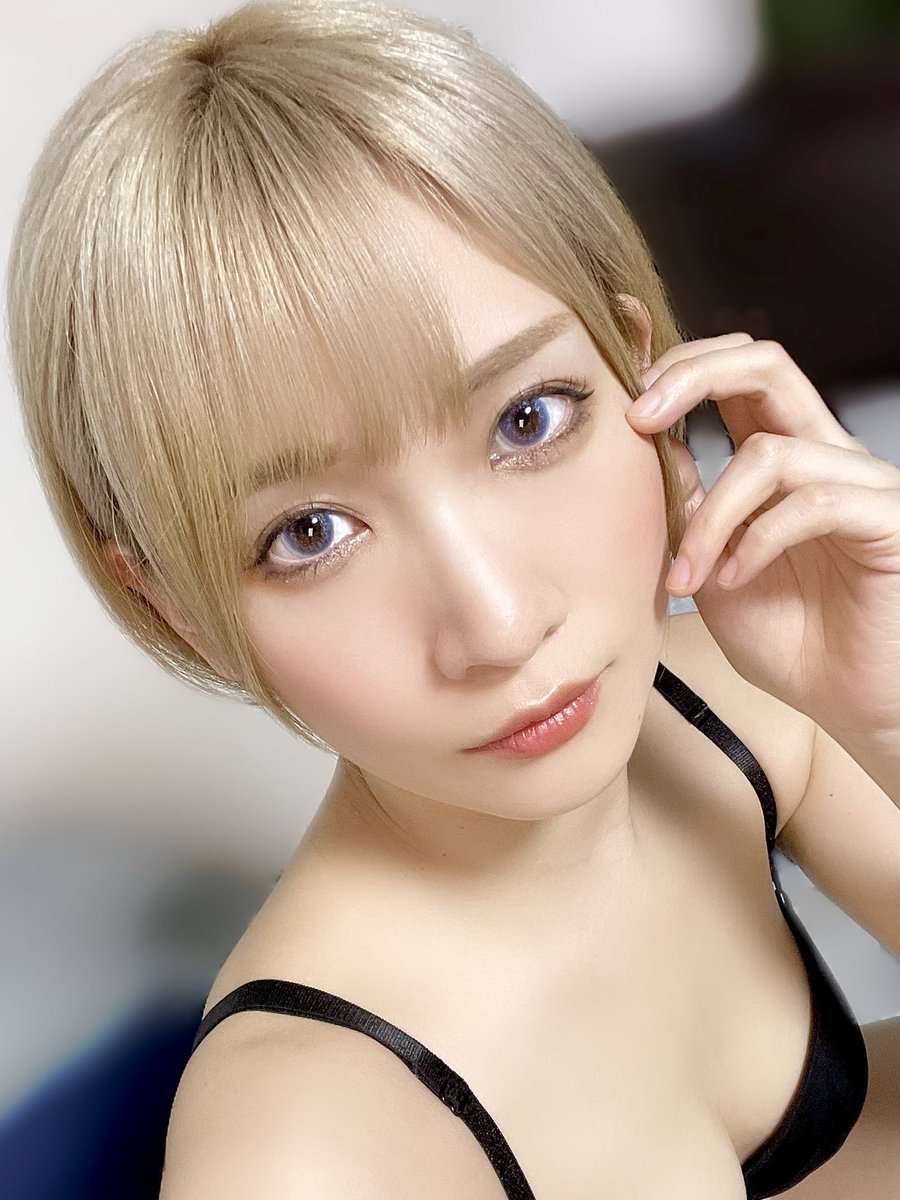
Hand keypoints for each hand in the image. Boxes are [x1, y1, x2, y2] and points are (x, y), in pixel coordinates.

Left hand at [627, 333, 899, 741]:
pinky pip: (816, 503)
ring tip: (688, 575)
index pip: (737, 375)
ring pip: (770, 453)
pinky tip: (735, 580)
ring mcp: (860, 483)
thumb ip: (688, 508)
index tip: (624, 399)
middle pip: (767, 365)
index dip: (681, 367)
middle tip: (637, 419)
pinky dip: (758, 541)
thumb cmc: (789, 638)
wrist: (850, 702)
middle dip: (693, 376)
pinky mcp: (888, 520)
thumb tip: (650, 447)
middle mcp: (824, 455)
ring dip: (711, 516)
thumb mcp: (711, 566)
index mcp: (781, 457)